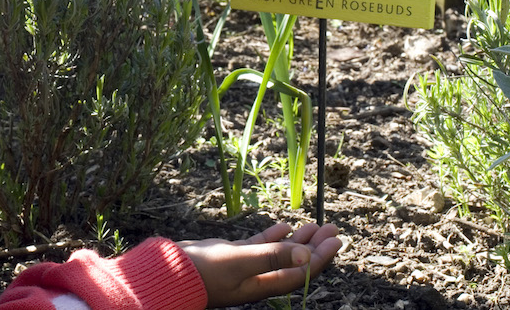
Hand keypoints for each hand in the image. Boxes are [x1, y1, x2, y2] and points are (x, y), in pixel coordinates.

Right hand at [178, 222, 341, 307]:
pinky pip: (262, 247)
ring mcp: (248, 267)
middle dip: (315, 245)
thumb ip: (272, 256)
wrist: (173, 273)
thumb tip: (305, 256)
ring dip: (298, 239)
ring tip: (314, 225)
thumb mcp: (241, 261)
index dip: (321, 256)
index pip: (302, 271)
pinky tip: (283, 226)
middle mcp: (261, 278)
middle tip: (331, 227)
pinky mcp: (235, 257)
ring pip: (281, 253)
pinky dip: (275, 237)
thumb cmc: (206, 271)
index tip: (336, 239)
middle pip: (296, 262)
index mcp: (266, 284)